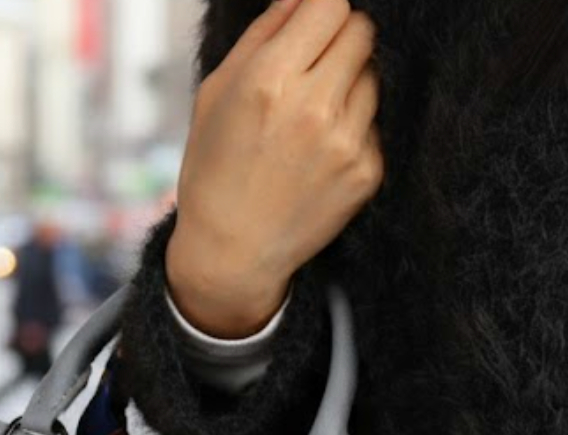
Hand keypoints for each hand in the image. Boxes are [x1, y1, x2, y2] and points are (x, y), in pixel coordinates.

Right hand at [166, 0, 384, 338]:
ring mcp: (346, 143)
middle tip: (313, 72)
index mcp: (268, 82)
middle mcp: (313, 108)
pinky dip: (354, 129)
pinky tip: (320, 156)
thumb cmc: (213, 173)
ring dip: (349, 85)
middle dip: (340, 41)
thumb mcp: (214, 96)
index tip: (310, 30)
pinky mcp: (367, 173)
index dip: (321, 13)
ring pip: (373, 76)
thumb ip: (261, 36)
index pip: (330, 4)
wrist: (230, 254)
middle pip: (362, 31)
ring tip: (312, 122)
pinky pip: (375, 123)